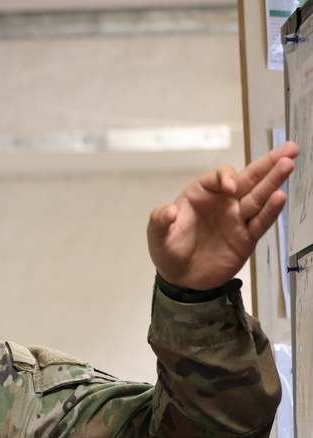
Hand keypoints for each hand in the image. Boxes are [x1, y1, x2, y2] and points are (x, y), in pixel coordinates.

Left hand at [147, 141, 298, 290]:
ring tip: (289, 164)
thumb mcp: (157, 236)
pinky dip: (271, 211)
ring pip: (259, 197)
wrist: (181, 279)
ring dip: (274, 181)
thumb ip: (159, 221)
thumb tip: (167, 211)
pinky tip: (281, 197)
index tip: (230, 188)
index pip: (219, 177)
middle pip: (248, 179)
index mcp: (200, 194)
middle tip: (289, 149)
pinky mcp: (246, 237)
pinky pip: (261, 222)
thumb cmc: (168, 251)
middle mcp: (223, 202)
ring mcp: (237, 219)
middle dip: (267, 163)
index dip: (227, 177)